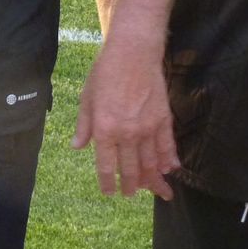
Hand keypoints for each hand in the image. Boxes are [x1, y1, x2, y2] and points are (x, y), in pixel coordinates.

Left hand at [72, 37, 178, 199]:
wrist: (133, 54)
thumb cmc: (105, 73)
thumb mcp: (86, 98)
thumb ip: (83, 126)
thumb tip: (77, 147)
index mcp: (104, 130)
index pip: (106, 165)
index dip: (107, 182)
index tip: (109, 192)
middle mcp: (126, 134)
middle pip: (131, 169)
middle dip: (130, 186)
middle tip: (129, 194)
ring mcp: (147, 129)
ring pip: (151, 163)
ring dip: (152, 180)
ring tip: (153, 191)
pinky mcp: (163, 120)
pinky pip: (167, 147)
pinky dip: (169, 161)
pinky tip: (170, 170)